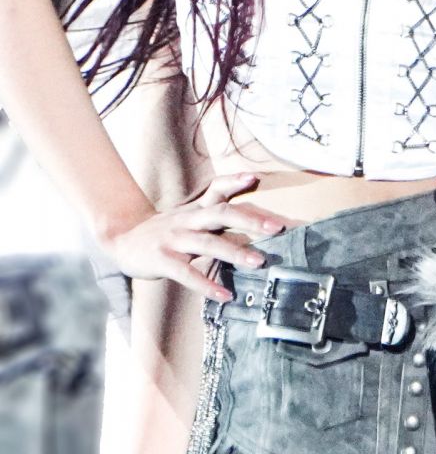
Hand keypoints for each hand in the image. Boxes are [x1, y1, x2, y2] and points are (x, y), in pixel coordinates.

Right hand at [100, 172, 293, 302]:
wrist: (122, 239)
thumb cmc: (164, 230)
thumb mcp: (187, 215)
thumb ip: (213, 213)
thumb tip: (247, 214)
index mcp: (195, 208)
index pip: (217, 188)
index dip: (235, 181)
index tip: (255, 177)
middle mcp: (187, 219)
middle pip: (222, 213)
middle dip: (251, 220)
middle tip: (277, 227)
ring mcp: (174, 239)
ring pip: (209, 242)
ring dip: (236, 252)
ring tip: (259, 262)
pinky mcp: (162, 260)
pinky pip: (187, 273)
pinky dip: (206, 285)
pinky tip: (225, 295)